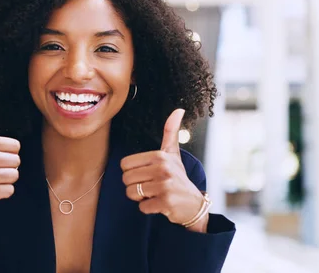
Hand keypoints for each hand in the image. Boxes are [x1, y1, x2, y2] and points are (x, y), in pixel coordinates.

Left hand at [120, 109, 207, 230]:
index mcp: (160, 156)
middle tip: (151, 187)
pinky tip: (160, 204)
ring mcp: (165, 185)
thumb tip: (178, 110)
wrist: (194, 204)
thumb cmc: (178, 177)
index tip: (147, 175)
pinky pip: (142, 207)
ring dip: (140, 198)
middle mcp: (163, 168)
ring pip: (131, 193)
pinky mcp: (166, 202)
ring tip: (155, 195)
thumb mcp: (173, 154)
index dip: (132, 173)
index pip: (124, 165)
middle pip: (126, 179)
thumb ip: (171, 132)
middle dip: (135, 186)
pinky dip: (148, 208)